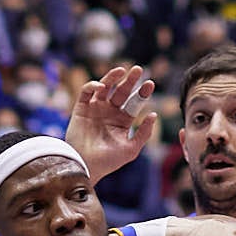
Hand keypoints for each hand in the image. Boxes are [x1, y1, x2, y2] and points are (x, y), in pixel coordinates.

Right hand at [66, 65, 156, 183]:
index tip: (150, 84)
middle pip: (122, 91)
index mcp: (123, 120)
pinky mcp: (81, 108)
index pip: (135, 102)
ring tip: (122, 70)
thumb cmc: (109, 161)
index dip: (142, 92)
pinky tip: (103, 86)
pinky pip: (87, 92)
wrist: (86, 166)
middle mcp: (110, 112)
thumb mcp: (131, 148)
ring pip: (105, 87)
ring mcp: (95, 108)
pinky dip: (93, 85)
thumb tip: (154, 114)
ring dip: (113, 77)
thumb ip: (144, 133)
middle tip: (139, 69)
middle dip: (130, 80)